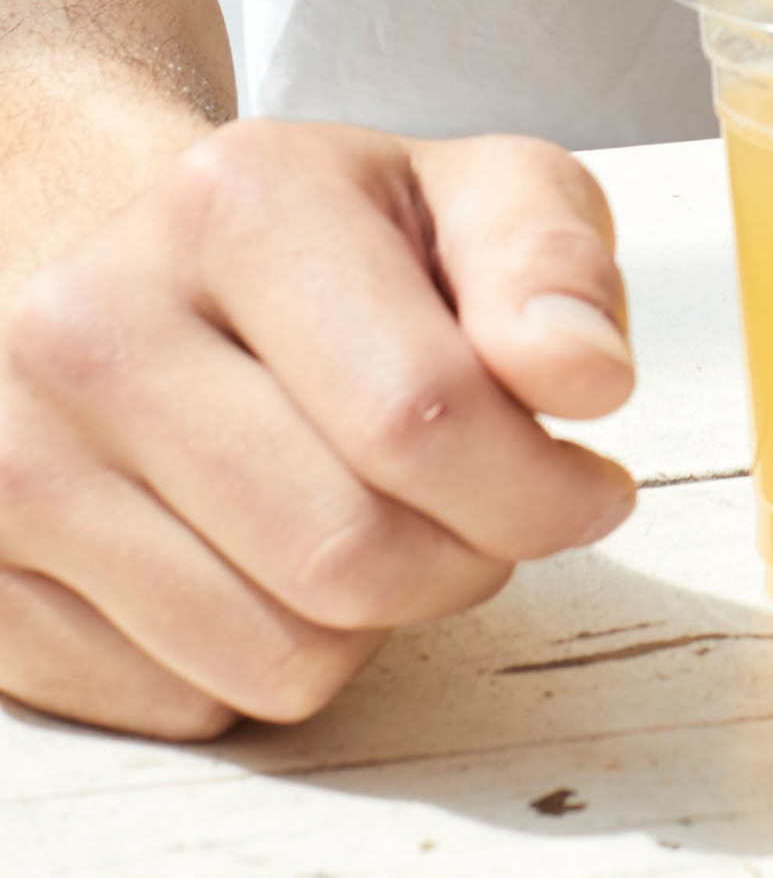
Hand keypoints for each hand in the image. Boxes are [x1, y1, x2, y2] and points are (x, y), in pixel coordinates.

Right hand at [0, 123, 638, 735]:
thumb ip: (552, 265)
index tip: (591, 487)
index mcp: (236, 200)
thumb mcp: (479, 193)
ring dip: (374, 622)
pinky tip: (272, 556)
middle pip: (347, 553)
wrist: (135, 253)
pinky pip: (183, 702)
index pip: (421, 415)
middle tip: (492, 511)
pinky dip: (267, 655)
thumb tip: (586, 378)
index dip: (541, 488)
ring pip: (271, 653)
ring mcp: (12, 460)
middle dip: (468, 558)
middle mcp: (93, 324)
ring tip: (386, 521)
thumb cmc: (340, 235)